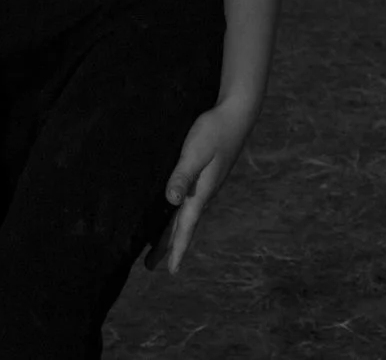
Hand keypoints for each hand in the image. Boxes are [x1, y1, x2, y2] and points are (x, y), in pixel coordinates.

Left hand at [144, 99, 255, 274]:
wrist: (236, 114)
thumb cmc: (213, 130)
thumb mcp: (195, 152)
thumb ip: (183, 175)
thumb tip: (172, 201)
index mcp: (201, 192)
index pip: (185, 227)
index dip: (177, 249)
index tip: (171, 272)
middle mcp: (203, 193)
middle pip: (182, 225)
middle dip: (167, 246)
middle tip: (149, 266)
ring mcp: (205, 184)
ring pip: (184, 215)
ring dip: (171, 231)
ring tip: (157, 245)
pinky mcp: (204, 174)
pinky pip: (187, 202)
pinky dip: (176, 214)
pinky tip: (172, 211)